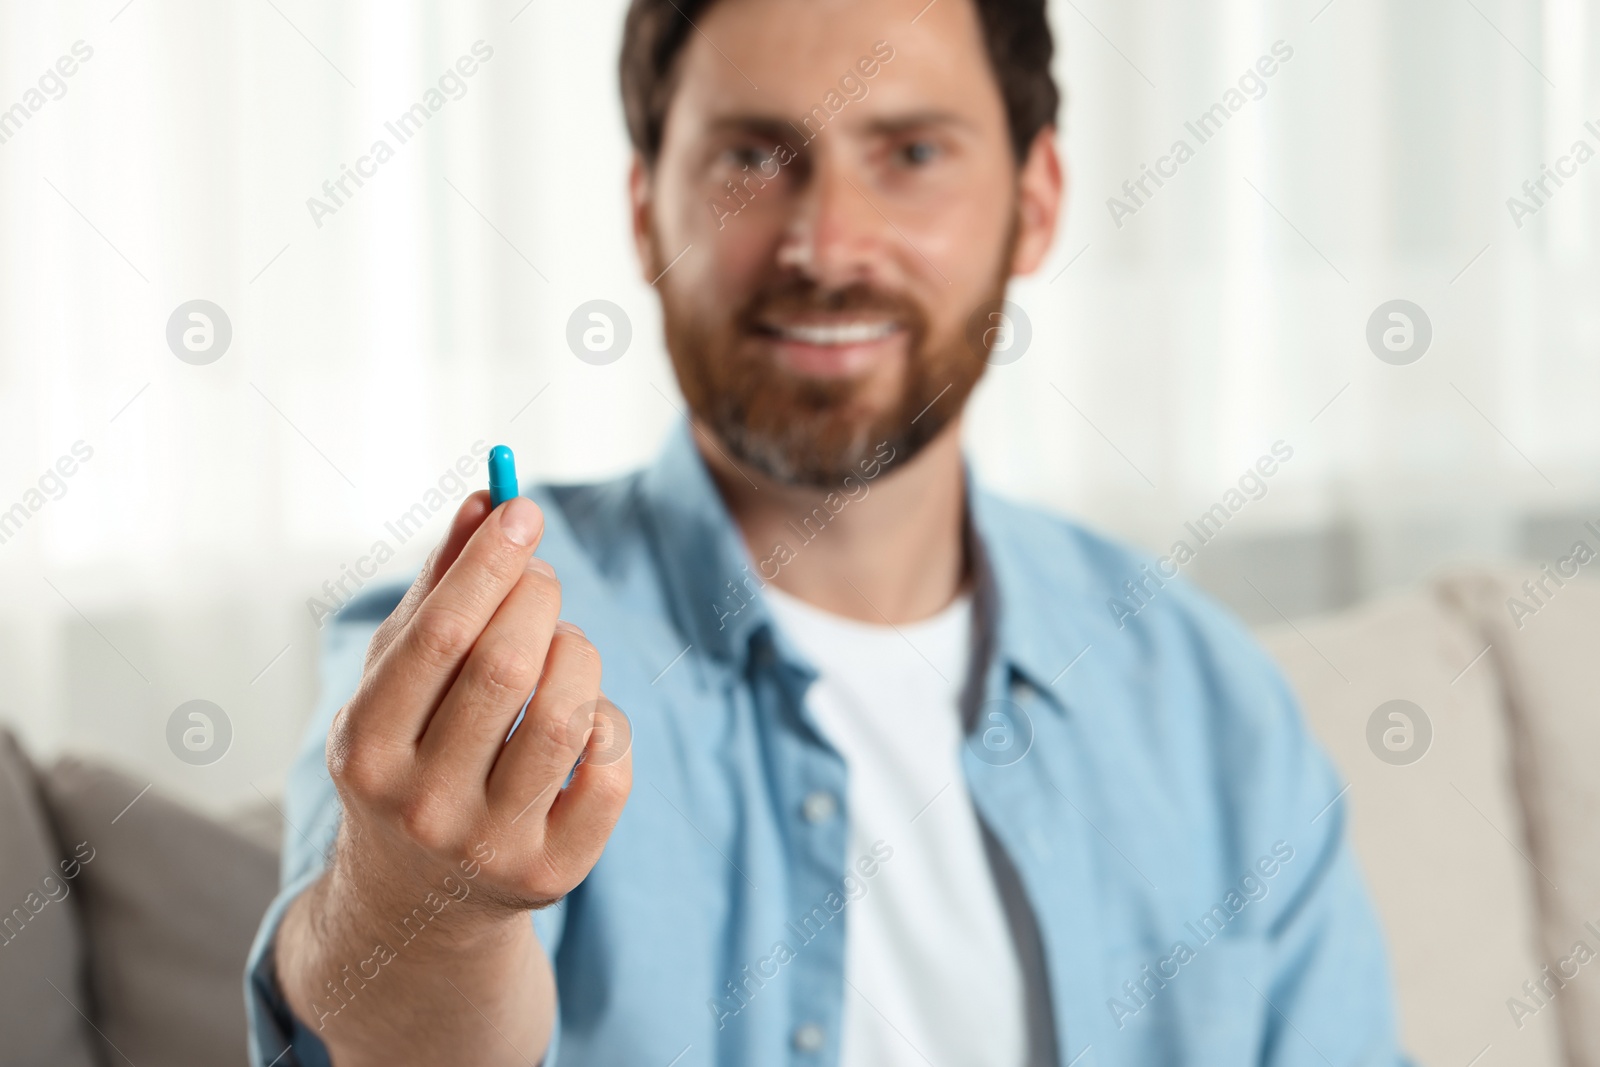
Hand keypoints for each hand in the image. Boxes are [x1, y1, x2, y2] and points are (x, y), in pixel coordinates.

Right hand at [323, 490, 631, 936]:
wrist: (418, 898)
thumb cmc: (411, 749)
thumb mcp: (398, 677)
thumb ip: (437, 588)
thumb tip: (484, 499)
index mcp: (365, 747)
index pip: (439, 636)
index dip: (490, 562)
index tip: (522, 510)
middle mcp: (421, 805)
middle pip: (507, 667)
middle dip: (538, 598)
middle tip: (542, 578)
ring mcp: (488, 846)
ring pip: (569, 715)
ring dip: (578, 653)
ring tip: (563, 646)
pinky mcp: (552, 874)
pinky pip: (610, 768)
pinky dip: (607, 720)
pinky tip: (581, 717)